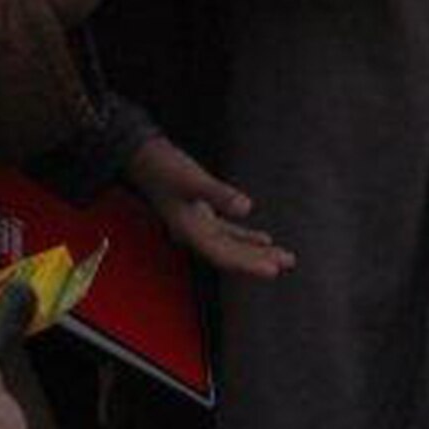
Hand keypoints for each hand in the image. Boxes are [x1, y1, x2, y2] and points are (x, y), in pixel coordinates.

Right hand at [127, 137, 295, 278]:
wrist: (142, 157)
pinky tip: (263, 240)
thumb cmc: (163, 168)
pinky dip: (245, 237)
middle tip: (285, 264)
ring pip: (231, 245)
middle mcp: (194, 234)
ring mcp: (198, 225)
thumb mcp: (191, 179)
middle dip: (257, 261)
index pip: (224, 255)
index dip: (248, 264)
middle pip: (230, 255)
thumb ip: (218, 193)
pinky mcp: (201, 213)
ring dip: (255, 252)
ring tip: (282, 258)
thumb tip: (246, 208)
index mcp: (190, 231)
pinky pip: (227, 233)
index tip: (272, 271)